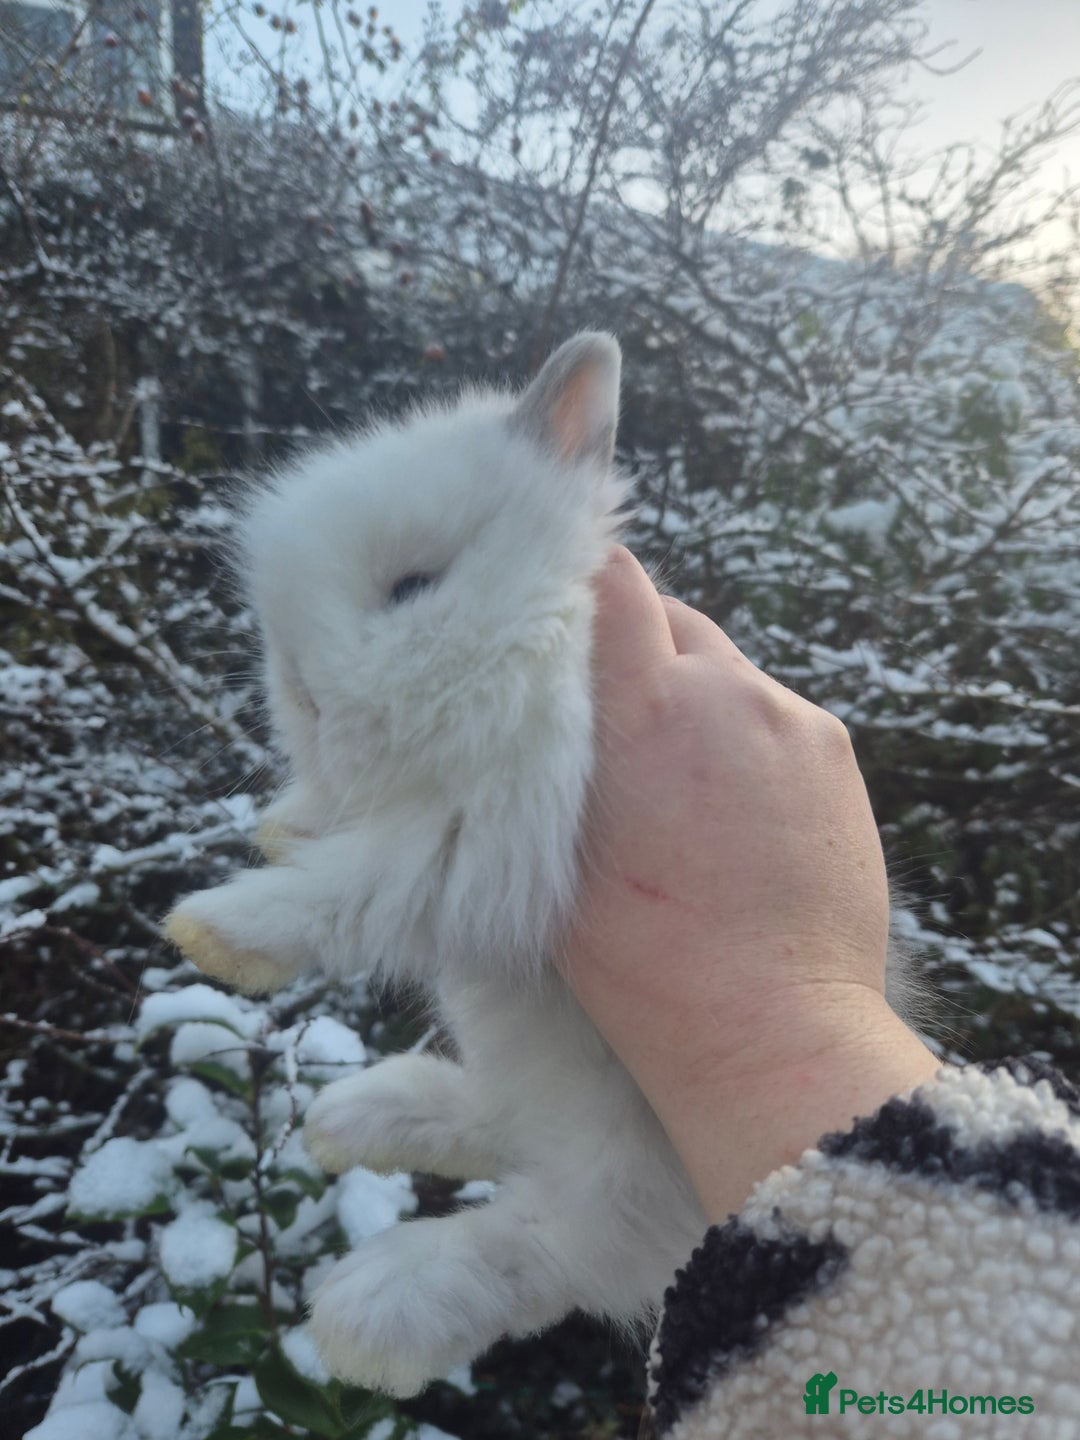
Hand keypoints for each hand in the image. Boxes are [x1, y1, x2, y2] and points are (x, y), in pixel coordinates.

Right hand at [558, 547, 937, 1220]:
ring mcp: (791, 719)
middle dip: (635, 650)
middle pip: (670, 617)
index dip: (580, 574)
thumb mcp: (554, 856)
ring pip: (722, 669)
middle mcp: (727, 694)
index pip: (615, 579)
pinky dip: (741, 737)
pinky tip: (728, 808)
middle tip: (608, 715)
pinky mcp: (834, 749)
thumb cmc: (643, 963)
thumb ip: (541, 758)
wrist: (773, 1028)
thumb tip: (518, 700)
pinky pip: (770, 713)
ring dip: (691, 699)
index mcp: (647, 714)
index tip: (555, 596)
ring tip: (674, 781)